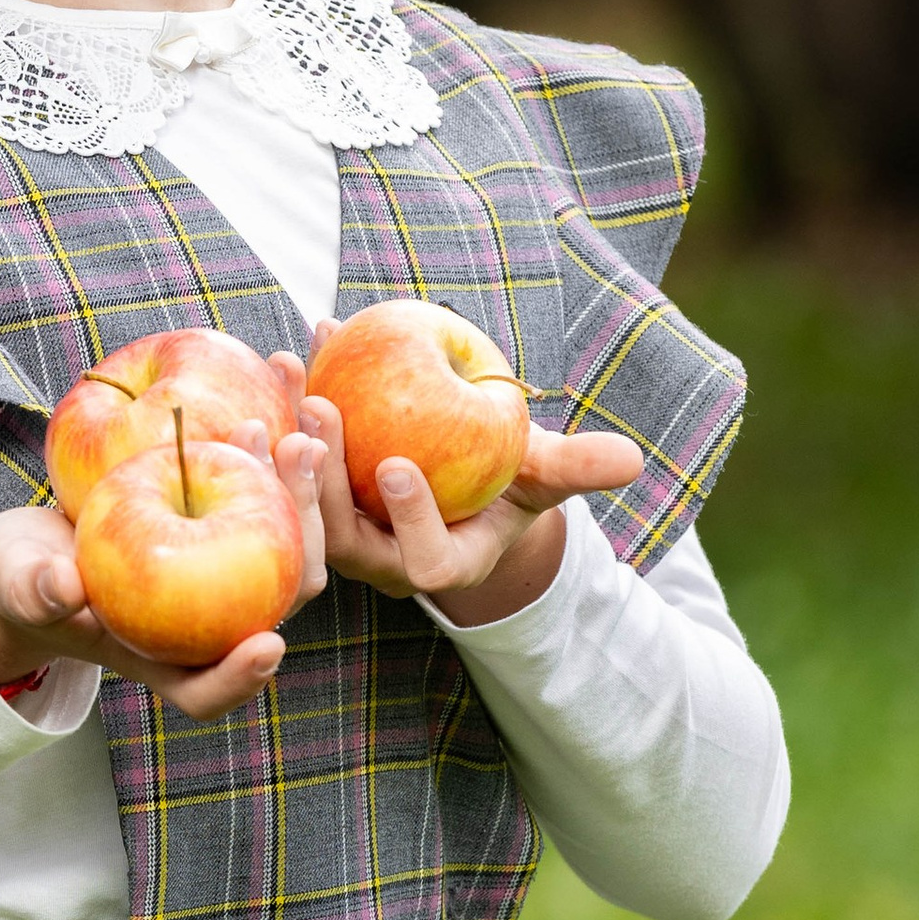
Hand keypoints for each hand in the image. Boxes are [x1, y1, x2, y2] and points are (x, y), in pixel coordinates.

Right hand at [0, 373, 327, 724]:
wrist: (37, 544)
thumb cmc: (23, 576)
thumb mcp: (18, 581)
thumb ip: (37, 588)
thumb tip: (63, 587)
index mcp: (161, 656)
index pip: (209, 687)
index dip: (242, 676)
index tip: (267, 645)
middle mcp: (209, 619)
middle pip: (277, 599)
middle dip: (303, 540)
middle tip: (300, 467)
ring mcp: (227, 571)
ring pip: (289, 540)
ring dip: (306, 483)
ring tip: (304, 421)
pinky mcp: (231, 524)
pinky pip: (269, 485)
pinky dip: (282, 437)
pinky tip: (284, 373)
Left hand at [298, 327, 641, 624]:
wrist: (461, 479)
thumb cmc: (510, 477)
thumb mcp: (543, 471)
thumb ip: (577, 467)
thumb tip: (631, 460)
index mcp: (444, 562)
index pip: (423, 560)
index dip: (410, 519)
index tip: (395, 465)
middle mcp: (384, 562)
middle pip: (342, 537)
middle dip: (326, 478)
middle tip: (322, 408)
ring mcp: (341, 538)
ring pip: (302, 507)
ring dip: (293, 444)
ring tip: (299, 378)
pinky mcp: (312, 504)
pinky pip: (290, 467)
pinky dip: (287, 414)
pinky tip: (291, 356)